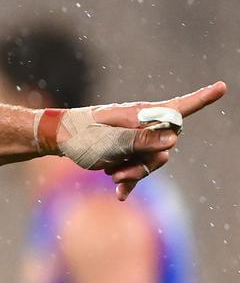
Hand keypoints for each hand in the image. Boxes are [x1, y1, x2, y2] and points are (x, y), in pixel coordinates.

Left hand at [54, 81, 225, 199]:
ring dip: (132, 172)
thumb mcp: (112, 140)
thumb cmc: (83, 135)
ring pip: (151, 163)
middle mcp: (143, 125)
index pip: (179, 107)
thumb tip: (174, 137)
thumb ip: (143, 140)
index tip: (223, 87)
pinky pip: (136, 172)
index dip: (203, 99)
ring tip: (108, 173)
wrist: (59, 140)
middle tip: (116, 168)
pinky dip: (127, 183)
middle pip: (166, 148)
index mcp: (143, 114)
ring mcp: (135, 140)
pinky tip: (120, 195)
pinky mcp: (125, 153)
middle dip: (146, 163)